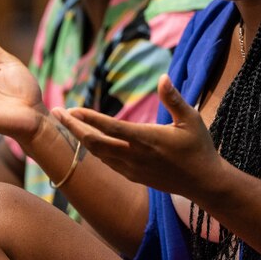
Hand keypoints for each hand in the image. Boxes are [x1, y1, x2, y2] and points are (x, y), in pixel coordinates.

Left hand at [53, 75, 227, 200]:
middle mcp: (135, 156)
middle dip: (73, 127)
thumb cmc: (199, 147)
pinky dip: (94, 150)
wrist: (203, 182)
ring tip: (67, 123)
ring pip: (98, 154)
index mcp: (147, 139)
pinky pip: (107, 162)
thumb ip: (174, 99)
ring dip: (80, 138)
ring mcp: (132, 169)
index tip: (71, 108)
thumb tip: (162, 77)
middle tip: (57, 112)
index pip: (110, 128)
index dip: (88, 119)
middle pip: (95, 142)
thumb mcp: (192, 119)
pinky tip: (88, 141)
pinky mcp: (134, 176)